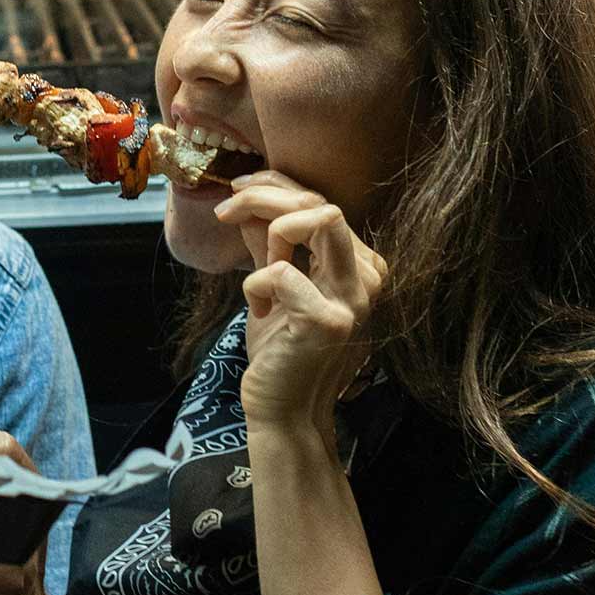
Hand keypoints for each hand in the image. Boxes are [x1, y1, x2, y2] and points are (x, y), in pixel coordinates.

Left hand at [215, 173, 386, 440]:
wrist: (282, 410)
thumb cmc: (279, 349)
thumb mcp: (274, 283)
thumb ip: (270, 240)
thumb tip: (250, 195)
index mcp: (359, 263)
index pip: (321, 200)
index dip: (275, 185)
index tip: (236, 190)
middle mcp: (369, 276)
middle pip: (321, 201)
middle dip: (265, 195)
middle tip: (225, 211)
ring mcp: (355, 299)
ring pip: (318, 218)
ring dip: (272, 231)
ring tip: (258, 270)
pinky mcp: (330, 321)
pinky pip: (281, 271)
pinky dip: (255, 284)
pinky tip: (260, 313)